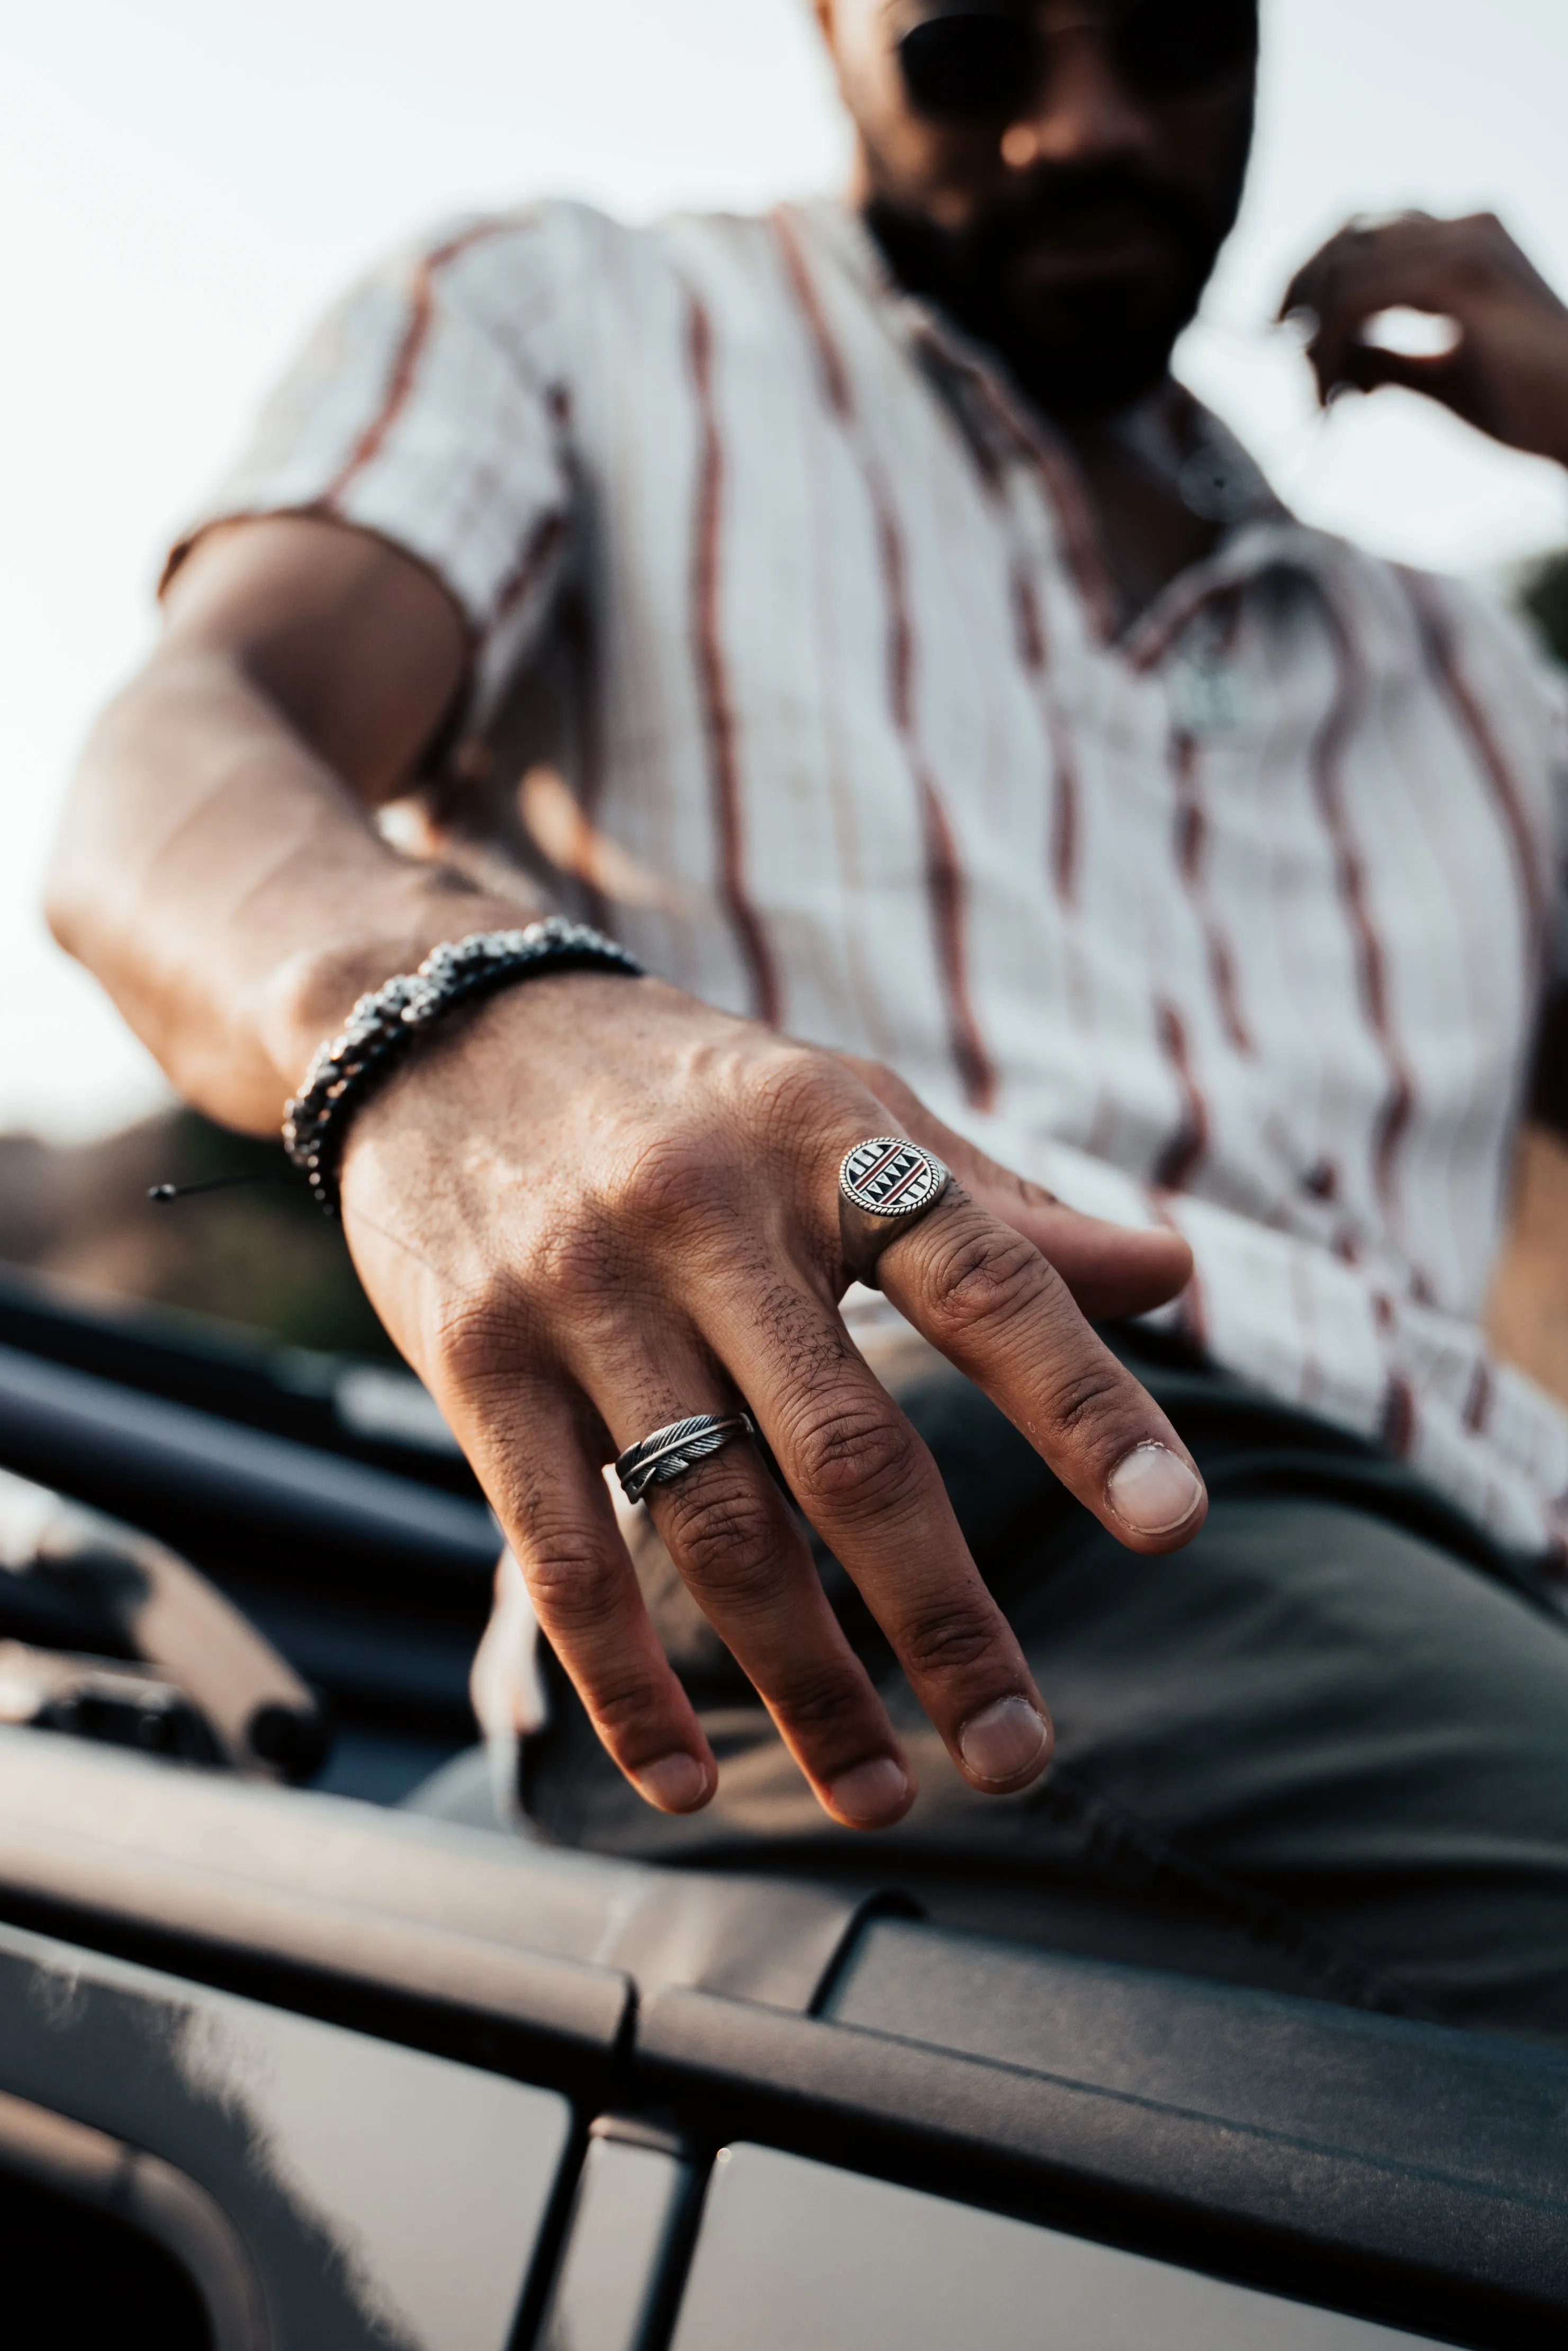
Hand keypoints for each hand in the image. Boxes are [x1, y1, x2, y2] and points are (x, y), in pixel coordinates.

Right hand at [339, 974, 1203, 1830]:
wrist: (440, 1030)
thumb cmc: (687, 1090)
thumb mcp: (844, 1107)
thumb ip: (1000, 1208)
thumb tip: (1177, 1273)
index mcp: (826, 1140)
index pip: (983, 1280)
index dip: (1083, 1403)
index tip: (1171, 1524)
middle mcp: (707, 1216)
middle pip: (847, 1449)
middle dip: (943, 1619)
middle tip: (1019, 1753)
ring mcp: (584, 1295)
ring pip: (712, 1528)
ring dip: (805, 1685)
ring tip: (884, 1793)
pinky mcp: (477, 1365)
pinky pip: (560, 1555)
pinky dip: (627, 1684)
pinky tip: (689, 1779)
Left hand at [1281, 211, 1567, 467]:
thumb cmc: (1527, 406)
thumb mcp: (1439, 376)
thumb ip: (1387, 357)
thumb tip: (1336, 359)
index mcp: (1465, 243)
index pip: (1365, 236)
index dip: (1314, 283)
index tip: (1291, 339)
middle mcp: (1464, 228)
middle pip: (1346, 237)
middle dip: (1303, 300)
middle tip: (1293, 366)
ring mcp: (1464, 244)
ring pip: (1343, 269)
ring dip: (1315, 338)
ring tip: (1321, 396)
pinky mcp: (1459, 278)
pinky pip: (1357, 297)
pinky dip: (1331, 346)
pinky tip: (1338, 392)